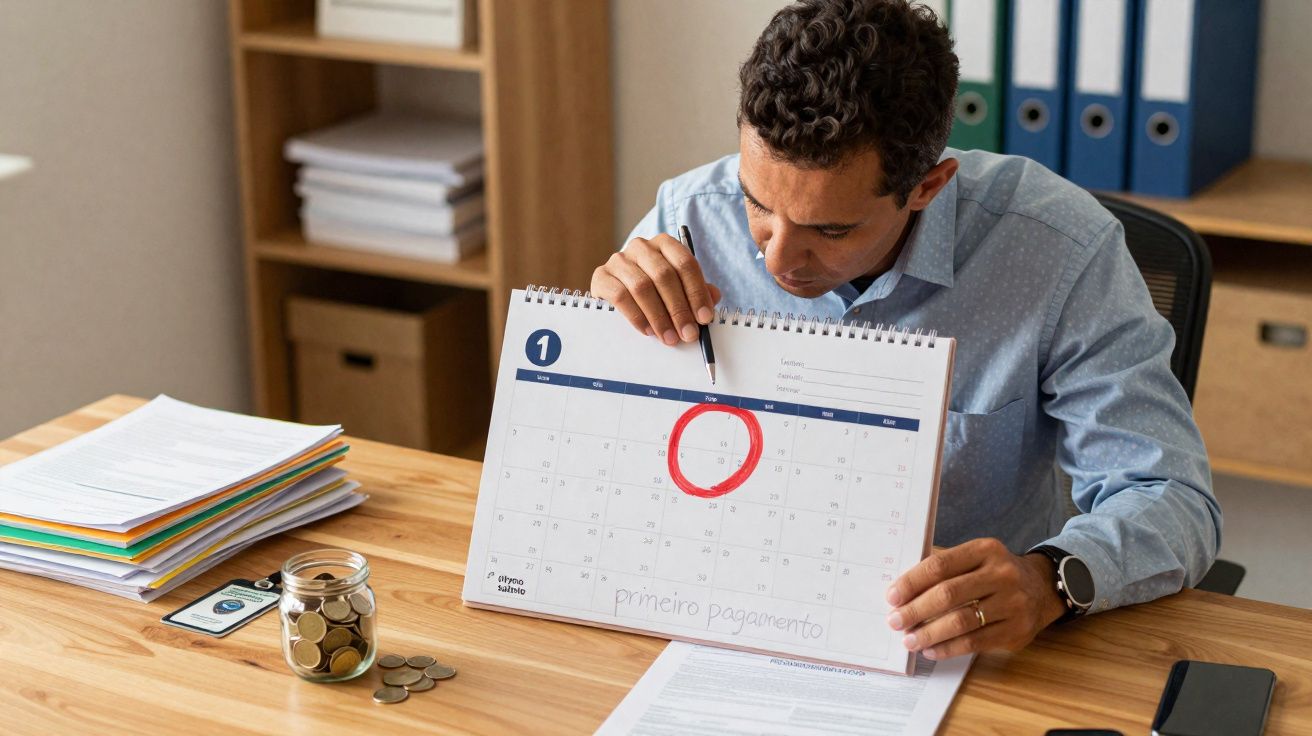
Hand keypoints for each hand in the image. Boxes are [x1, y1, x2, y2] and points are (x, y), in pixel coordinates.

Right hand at [591, 235, 721, 344]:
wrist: (616, 288)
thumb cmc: (653, 288)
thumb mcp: (677, 287)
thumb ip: (696, 290)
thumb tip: (714, 297)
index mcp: (664, 244)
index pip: (685, 264)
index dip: (697, 293)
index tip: (705, 318)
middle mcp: (641, 247)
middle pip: (664, 276)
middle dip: (679, 309)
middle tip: (688, 334)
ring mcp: (619, 260)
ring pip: (642, 287)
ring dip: (659, 316)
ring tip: (669, 338)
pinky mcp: (601, 276)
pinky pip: (620, 296)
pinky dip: (636, 316)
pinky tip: (647, 330)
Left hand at [885, 538, 1066, 659]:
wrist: (1041, 588)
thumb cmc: (993, 573)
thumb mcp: (974, 558)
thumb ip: (942, 566)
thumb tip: (901, 588)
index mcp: (985, 550)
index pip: (940, 565)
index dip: (912, 582)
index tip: (892, 597)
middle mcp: (1002, 574)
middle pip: (949, 594)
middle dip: (916, 610)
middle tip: (895, 621)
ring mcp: (1013, 604)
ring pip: (961, 622)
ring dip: (929, 634)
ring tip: (910, 640)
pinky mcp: (1017, 630)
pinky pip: (975, 642)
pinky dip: (948, 648)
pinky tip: (931, 650)